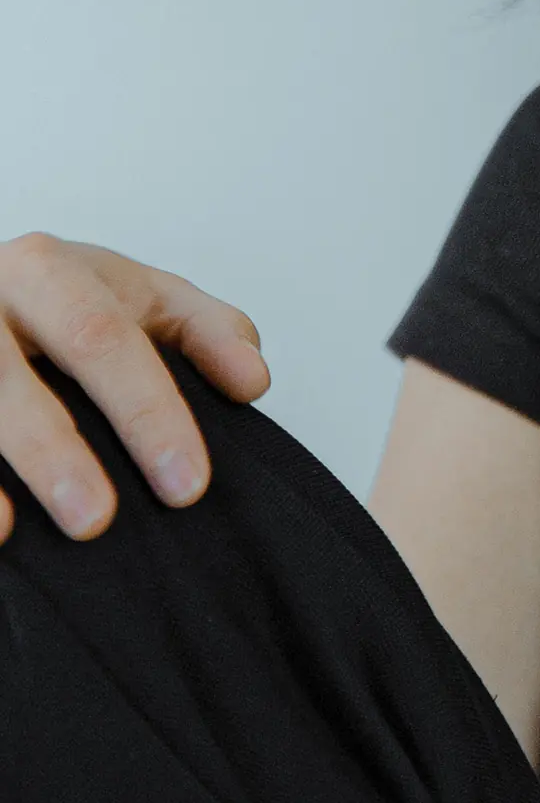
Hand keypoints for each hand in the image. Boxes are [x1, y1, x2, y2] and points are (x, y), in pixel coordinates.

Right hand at [0, 234, 270, 540]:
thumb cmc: (71, 302)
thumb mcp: (142, 298)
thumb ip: (207, 331)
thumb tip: (251, 380)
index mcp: (49, 270)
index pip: (106, 340)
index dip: (148, 411)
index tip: (188, 484)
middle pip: (17, 376)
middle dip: (58, 451)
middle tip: (100, 521)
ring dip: (9, 466)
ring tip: (29, 532)